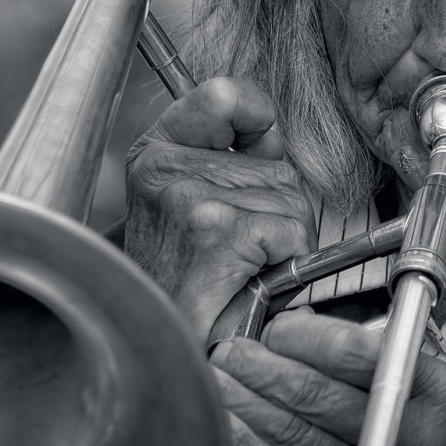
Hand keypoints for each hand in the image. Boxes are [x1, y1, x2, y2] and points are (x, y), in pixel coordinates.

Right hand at [124, 77, 316, 339]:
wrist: (162, 349)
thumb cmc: (181, 286)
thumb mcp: (192, 204)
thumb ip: (233, 158)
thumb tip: (272, 130)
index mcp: (154, 154)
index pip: (222, 96)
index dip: (256, 114)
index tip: (261, 137)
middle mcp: (166, 170)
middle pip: (277, 168)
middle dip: (276, 212)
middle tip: (237, 254)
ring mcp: (190, 199)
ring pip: (290, 203)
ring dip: (281, 243)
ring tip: (238, 271)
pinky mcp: (216, 232)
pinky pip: (291, 233)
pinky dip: (285, 263)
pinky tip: (247, 283)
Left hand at [212, 310, 445, 445]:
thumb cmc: (423, 420)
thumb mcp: (423, 375)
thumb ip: (374, 348)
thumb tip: (295, 322)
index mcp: (436, 392)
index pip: (356, 353)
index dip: (305, 337)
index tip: (276, 328)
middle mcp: (413, 439)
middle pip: (320, 396)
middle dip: (264, 369)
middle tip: (230, 351)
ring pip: (297, 437)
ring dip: (248, 404)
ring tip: (218, 379)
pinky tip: (229, 426)